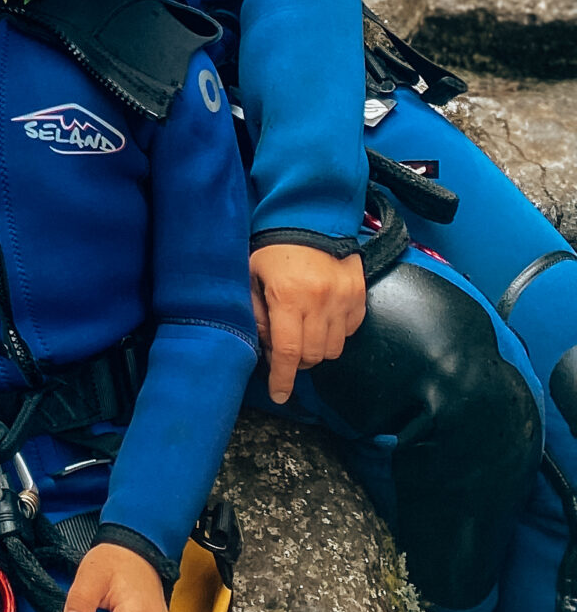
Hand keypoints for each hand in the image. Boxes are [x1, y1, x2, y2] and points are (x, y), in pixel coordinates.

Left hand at [250, 244, 365, 403]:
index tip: (279, 395)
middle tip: (286, 352)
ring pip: (333, 348)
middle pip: (313, 356)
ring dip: (317, 350)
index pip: (287, 352)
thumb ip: (257, 314)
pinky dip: (335, 334)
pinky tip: (321, 319)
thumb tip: (266, 348)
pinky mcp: (359, 295)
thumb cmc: (272, 248)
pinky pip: (349, 331)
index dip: (282, 379)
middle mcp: (319, 301)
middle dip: (297, 362)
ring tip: (304, 333)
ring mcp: (343, 299)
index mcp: (288, 297)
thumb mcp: (252, 277)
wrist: (309, 217)